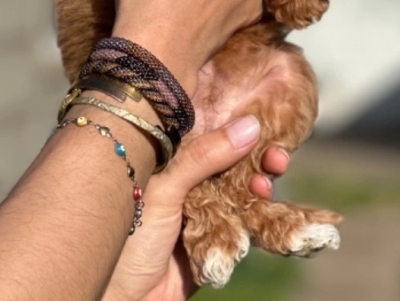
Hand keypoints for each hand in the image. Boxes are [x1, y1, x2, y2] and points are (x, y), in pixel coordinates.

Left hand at [103, 113, 289, 300]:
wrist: (121, 295)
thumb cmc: (126, 233)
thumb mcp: (163, 188)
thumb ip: (204, 157)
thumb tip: (250, 126)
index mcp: (167, 156)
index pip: (208, 128)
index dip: (237, 121)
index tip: (265, 116)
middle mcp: (187, 177)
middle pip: (231, 157)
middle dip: (257, 153)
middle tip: (278, 155)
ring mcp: (203, 207)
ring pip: (241, 187)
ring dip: (260, 182)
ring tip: (270, 179)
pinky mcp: (217, 237)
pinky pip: (245, 221)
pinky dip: (261, 212)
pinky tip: (269, 202)